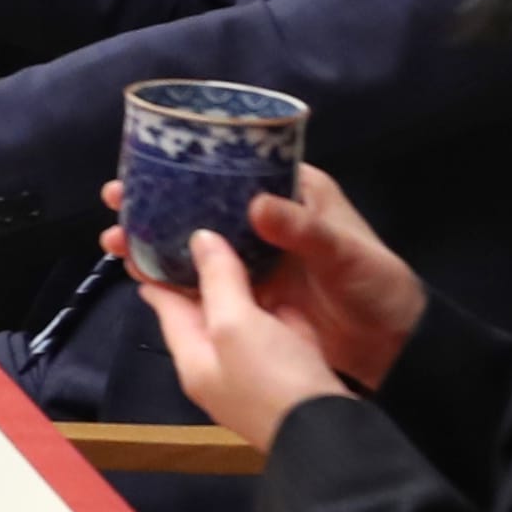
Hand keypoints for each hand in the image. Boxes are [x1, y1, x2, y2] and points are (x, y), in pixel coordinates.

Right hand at [122, 163, 422, 445]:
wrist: (397, 348)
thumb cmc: (379, 288)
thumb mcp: (347, 255)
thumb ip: (304, 230)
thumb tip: (255, 204)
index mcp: (295, 195)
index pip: (238, 167)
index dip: (193, 164)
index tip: (150, 164)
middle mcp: (269, 221)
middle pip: (205, 204)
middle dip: (158, 202)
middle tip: (116, 199)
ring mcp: (257, 259)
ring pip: (197, 243)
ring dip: (155, 241)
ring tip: (114, 241)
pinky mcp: (251, 295)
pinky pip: (205, 282)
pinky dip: (172, 278)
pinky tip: (139, 275)